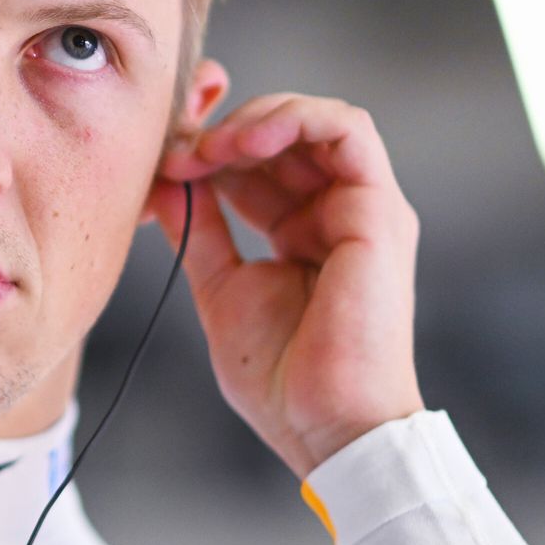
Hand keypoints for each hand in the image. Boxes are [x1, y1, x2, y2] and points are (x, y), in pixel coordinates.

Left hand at [140, 94, 424, 479]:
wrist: (324, 426)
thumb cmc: (282, 379)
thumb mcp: (221, 286)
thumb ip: (200, 230)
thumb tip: (167, 179)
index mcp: (302, 232)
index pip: (259, 163)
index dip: (210, 149)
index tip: (164, 162)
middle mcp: (337, 213)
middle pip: (285, 135)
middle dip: (225, 129)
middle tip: (179, 151)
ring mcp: (364, 209)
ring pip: (317, 120)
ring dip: (256, 118)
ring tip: (211, 146)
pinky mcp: (380, 211)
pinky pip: (348, 130)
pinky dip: (295, 119)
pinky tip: (246, 141)